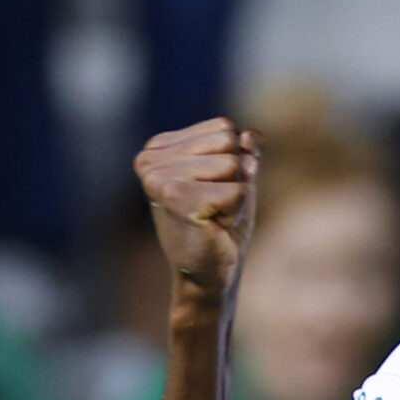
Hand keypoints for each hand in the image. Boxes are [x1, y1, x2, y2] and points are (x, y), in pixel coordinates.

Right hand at [134, 119, 260, 302]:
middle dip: (235, 177)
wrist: (210, 271)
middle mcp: (150, 158)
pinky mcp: (175, 198)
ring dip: (234, 194)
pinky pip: (235, 190)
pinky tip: (214, 225)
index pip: (222, 128)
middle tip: (215, 205)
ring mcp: (159, 178)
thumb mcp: (236, 176)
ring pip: (232, 164)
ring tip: (213, 214)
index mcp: (159, 146)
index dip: (234, 160)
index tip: (213, 189)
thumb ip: (246, 149)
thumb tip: (249, 136)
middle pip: (228, 142)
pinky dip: (235, 210)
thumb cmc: (221, 222)